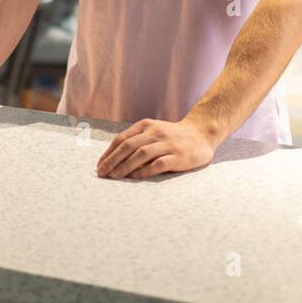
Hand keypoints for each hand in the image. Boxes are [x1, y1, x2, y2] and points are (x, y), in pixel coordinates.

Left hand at [95, 117, 216, 179]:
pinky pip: (158, 164)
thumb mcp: (153, 131)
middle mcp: (156, 132)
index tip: (100, 165)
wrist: (202, 134)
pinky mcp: (178, 156)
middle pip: (128, 146)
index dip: (108, 153)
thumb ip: (137, 140)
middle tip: (102, 173)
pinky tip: (135, 177)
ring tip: (114, 177)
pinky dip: (144, 171)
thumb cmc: (172, 136)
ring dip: (124, 166)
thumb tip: (113, 159)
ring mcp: (167, 144)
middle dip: (112, 161)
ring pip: (141, 154)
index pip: (122, 139)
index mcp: (146, 125)